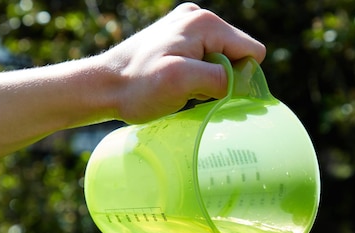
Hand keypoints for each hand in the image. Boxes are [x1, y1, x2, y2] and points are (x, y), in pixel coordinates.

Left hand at [99, 2, 265, 123]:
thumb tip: (242, 83)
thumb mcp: (182, 82)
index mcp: (205, 22)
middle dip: (222, 78)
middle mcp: (198, 17)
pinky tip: (176, 83)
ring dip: (207, 80)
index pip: (251, 51)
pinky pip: (204, 59)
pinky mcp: (177, 39)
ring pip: (221, 59)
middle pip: (237, 54)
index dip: (241, 77)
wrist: (103, 86)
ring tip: (181, 87)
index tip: (213, 92)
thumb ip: (219, 78)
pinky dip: (196, 76)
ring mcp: (186, 26)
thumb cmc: (138, 86)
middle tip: (192, 90)